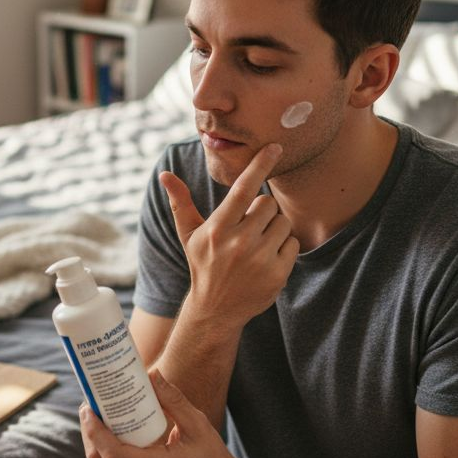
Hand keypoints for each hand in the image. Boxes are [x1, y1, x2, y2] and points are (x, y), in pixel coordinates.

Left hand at [80, 370, 248, 457]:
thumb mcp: (197, 425)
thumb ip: (173, 400)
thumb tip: (151, 374)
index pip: (112, 453)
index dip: (94, 430)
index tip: (87, 407)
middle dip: (89, 431)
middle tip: (91, 404)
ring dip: (97, 441)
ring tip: (100, 414)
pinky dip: (109, 450)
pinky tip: (115, 430)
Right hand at [160, 143, 299, 323]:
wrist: (215, 310)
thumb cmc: (203, 265)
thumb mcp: (189, 235)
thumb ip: (180, 203)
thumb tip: (165, 175)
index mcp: (217, 229)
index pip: (242, 189)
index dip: (259, 165)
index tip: (275, 147)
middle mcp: (239, 243)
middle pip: (268, 204)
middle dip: (262, 212)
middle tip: (249, 229)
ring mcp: (259, 259)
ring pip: (283, 222)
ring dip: (274, 229)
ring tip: (256, 246)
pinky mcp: (277, 274)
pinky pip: (293, 243)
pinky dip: (284, 248)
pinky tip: (266, 260)